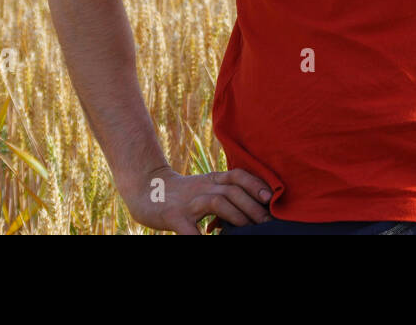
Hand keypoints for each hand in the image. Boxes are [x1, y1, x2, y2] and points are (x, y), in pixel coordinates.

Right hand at [123, 166, 273, 234]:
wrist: (145, 189)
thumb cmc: (181, 195)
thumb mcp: (204, 189)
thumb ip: (224, 196)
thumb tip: (253, 212)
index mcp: (211, 180)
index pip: (238, 176)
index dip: (256, 184)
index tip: (271, 199)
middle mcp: (202, 187)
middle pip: (232, 190)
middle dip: (252, 206)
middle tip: (266, 223)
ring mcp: (188, 202)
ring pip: (216, 202)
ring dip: (235, 215)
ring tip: (246, 230)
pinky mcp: (173, 217)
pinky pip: (190, 229)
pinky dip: (201, 238)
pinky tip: (208, 239)